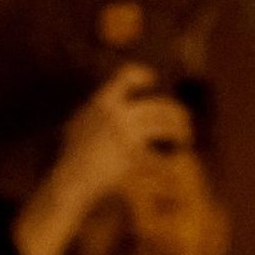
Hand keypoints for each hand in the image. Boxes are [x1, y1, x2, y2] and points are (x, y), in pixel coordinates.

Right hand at [13, 64, 189, 254]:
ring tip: (185, 138)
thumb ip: (97, 110)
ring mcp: (126, 136)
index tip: (153, 79)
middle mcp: (116, 115)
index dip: (141, 74)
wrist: (70, 179)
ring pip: (164, 126)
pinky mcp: (133, 158)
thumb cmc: (72, 155)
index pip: (124, 77)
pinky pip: (159, 159)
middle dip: (176, 113)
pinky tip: (173, 165)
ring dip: (179, 131)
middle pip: (157, 106)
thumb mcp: (80, 123)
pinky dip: (168, 163)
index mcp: (101, 102)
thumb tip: (111, 99)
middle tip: (185, 120)